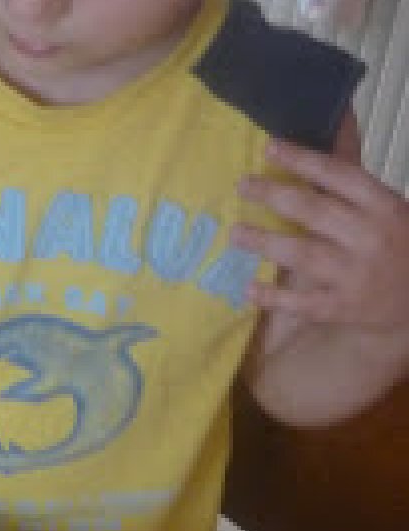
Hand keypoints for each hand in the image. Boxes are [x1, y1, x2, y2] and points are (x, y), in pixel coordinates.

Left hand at [233, 137, 408, 327]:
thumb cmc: (399, 243)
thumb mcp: (387, 208)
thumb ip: (352, 182)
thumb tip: (337, 124)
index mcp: (383, 206)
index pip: (339, 176)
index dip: (303, 160)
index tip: (270, 148)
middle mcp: (369, 237)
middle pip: (314, 211)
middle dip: (274, 196)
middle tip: (242, 185)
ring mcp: (355, 275)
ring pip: (303, 255)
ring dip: (265, 242)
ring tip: (235, 233)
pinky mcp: (344, 307)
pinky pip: (303, 303)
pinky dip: (275, 298)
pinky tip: (249, 289)